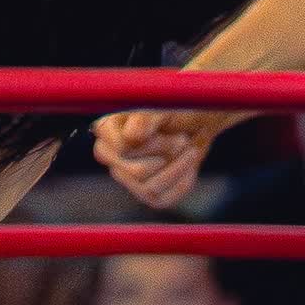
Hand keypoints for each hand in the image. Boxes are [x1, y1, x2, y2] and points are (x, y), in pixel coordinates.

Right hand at [92, 110, 210, 208]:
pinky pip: (161, 199)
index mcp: (107, 130)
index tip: (166, 127)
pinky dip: (182, 183)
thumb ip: (145, 118)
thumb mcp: (164, 105)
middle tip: (182, 138)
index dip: (151, 142)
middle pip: (137, 171)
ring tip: (188, 149)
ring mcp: (126, 177)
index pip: (121, 149)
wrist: (197, 120)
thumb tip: (132, 136)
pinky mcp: (146, 193)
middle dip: (167, 153)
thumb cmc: (177, 108)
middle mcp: (110, 156)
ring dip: (178, 167)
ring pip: (149, 189)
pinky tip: (188, 167)